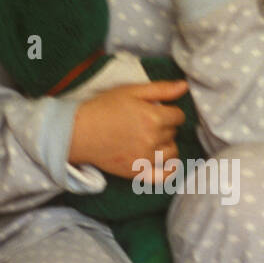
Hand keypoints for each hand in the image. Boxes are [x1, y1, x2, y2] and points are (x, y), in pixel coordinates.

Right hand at [67, 80, 187, 180]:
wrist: (79, 132)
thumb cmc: (104, 108)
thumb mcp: (131, 91)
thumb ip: (161, 89)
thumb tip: (184, 86)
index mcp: (154, 117)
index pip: (178, 116)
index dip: (169, 112)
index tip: (157, 111)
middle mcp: (153, 139)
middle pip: (173, 133)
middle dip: (165, 126)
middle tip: (146, 123)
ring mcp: (146, 158)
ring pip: (171, 152)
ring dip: (166, 144)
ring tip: (151, 139)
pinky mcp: (138, 172)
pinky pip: (164, 176)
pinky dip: (170, 170)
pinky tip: (167, 162)